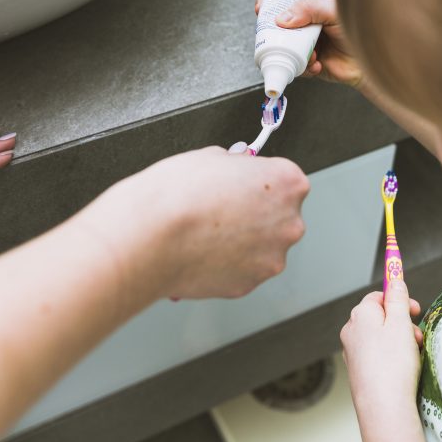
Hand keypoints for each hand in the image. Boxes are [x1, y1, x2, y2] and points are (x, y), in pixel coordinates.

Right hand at [84, 146, 309, 299]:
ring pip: (262, 246)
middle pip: (280, 216)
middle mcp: (290, 223)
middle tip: (222, 209)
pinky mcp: (250, 284)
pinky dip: (228, 263)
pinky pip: (243, 269)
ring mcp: (272, 258)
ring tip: (206, 233)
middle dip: (256, 213)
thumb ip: (236, 166)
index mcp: (288, 183)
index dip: (259, 180)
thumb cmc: (178, 193)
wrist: (151, 236)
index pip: (286, 179)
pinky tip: (202, 252)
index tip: (242, 184)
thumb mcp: (212, 157)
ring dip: (243, 241)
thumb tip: (236, 172)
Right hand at [255, 0, 363, 87]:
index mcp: (310, 8)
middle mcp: (305, 26)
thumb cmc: (359, 28)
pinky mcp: (309, 65)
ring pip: (284, 48)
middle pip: (278, 26)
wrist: (372, 59)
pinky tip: (317, 64)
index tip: (261, 7)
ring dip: (292, 52)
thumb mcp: (334, 11)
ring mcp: (306, 45)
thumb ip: (310, 9)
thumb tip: (282, 18)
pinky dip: (304, 67)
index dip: (269, 2)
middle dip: (273, 32)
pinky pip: (296, 68)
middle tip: (276, 35)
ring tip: (311, 53)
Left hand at [341, 281, 429, 441]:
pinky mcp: (358, 368)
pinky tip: (402, 367)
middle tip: (417, 335)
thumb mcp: (400, 323)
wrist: (383, 405)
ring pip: (380, 336)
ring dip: (399, 340)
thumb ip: (398, 299)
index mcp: (360, 314)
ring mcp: (352, 350)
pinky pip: (377, 354)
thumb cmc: (392, 364)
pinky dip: (391, 355)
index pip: (379, 296)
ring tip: (413, 354)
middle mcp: (351, 329)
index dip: (399, 300)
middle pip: (380, 316)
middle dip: (402, 323)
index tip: (415, 309)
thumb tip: (395, 281)